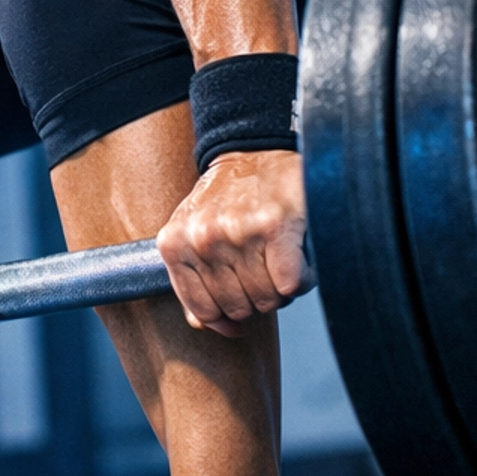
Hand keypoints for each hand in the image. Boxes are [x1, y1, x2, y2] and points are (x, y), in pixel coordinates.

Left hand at [156, 149, 312, 337]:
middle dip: (258, 298)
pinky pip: (290, 285)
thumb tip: (204, 324)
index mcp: (175, 244)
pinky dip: (301, 280)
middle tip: (264, 271)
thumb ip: (191, 279)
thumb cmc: (226, 198)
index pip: (204, 312)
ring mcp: (237, 232)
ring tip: (279, 261)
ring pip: (267, 300)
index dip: (228, 315)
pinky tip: (297, 259)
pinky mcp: (275, 227)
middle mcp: (202, 239)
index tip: (242, 299)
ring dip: (281, 289)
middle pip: (240, 309)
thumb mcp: (191, 233)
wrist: (255, 151)